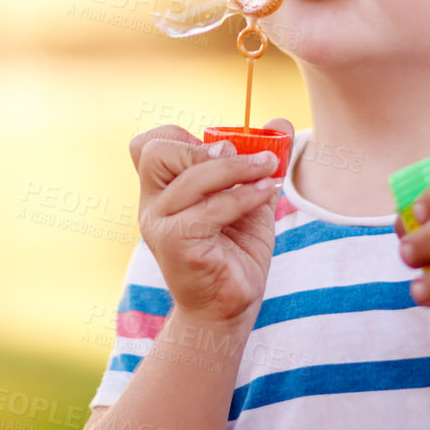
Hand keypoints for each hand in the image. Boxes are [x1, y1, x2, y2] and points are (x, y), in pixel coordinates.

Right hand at [128, 118, 292, 326]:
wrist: (230, 307)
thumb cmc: (235, 252)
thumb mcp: (250, 197)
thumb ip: (259, 161)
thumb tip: (280, 122)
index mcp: (162, 191)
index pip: (149, 145)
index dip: (184, 136)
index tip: (224, 148)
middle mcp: (153, 205)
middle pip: (156, 152)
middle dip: (202, 147)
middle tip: (241, 155)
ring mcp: (160, 225)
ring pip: (192, 178)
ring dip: (236, 168)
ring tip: (267, 170)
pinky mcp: (176, 244)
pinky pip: (211, 208)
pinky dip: (243, 196)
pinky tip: (265, 193)